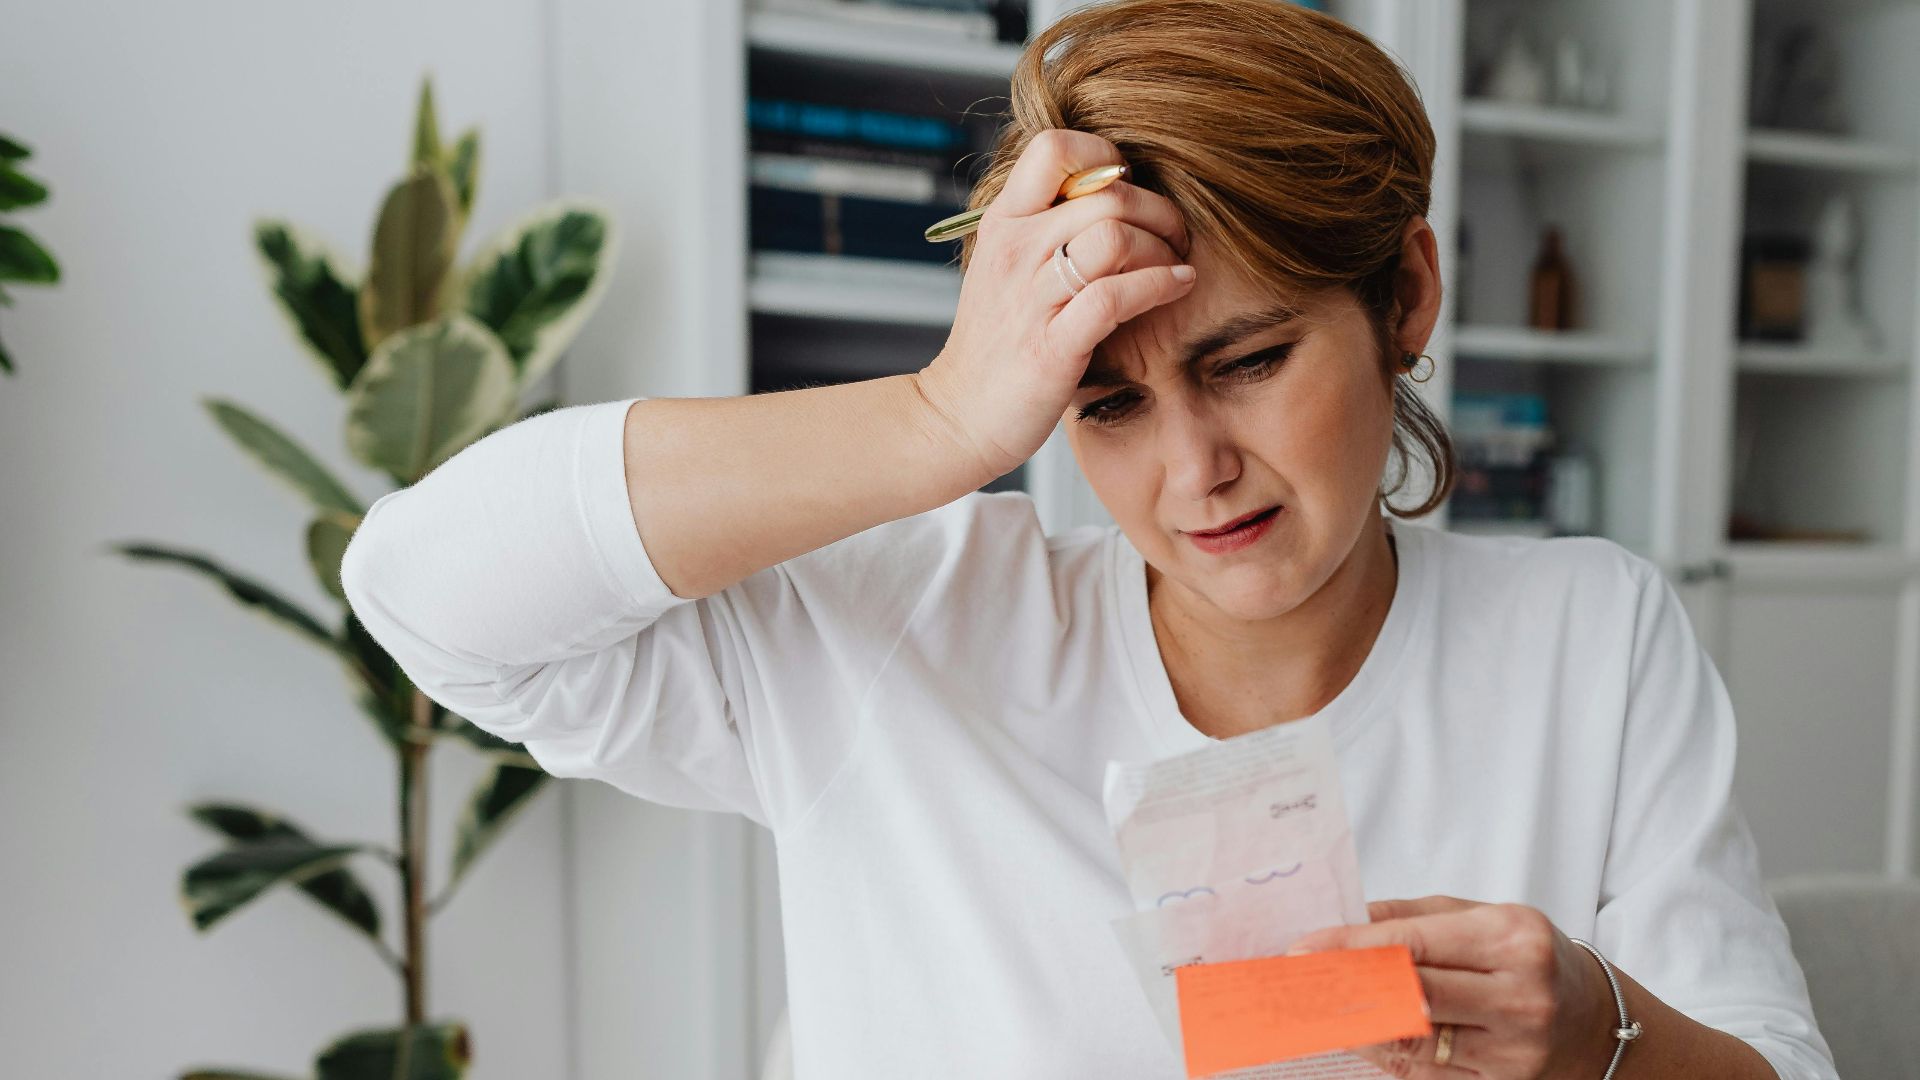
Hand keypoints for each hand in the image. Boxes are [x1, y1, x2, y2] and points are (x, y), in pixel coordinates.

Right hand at [914, 128, 1194, 480]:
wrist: (959, 416)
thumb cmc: (997, 344)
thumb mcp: (1008, 267)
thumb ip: (1046, 227)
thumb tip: (1109, 189)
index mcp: (1004, 222)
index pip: (1054, 148)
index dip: (1105, 156)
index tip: (1128, 189)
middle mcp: (1015, 250)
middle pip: (1106, 194)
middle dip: (1158, 210)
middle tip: (1175, 234)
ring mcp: (1032, 297)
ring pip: (1115, 237)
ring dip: (1162, 247)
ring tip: (1176, 262)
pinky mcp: (1053, 344)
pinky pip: (1115, 295)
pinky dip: (1160, 285)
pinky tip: (1177, 286)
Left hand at [1285, 896, 1616, 1078]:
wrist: (1593, 1020)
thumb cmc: (1528, 956)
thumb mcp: (1482, 916)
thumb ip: (1413, 914)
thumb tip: (1347, 918)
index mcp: (1512, 939)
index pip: (1415, 943)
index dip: (1353, 946)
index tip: (1304, 947)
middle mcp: (1518, 996)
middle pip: (1411, 994)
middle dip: (1346, 985)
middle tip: (1297, 979)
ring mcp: (1514, 1048)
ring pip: (1414, 1039)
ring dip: (1356, 1022)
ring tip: (1316, 1006)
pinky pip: (1426, 1071)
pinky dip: (1384, 1051)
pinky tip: (1355, 1034)